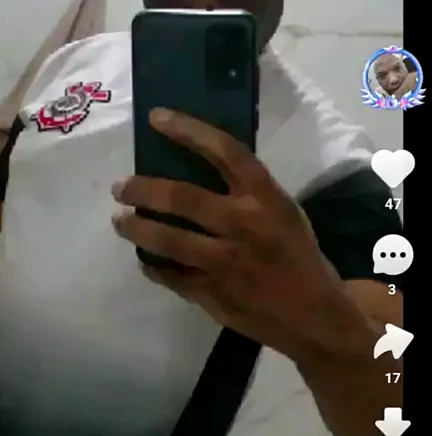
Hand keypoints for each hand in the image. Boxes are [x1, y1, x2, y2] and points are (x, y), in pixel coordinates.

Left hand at [112, 109, 349, 362]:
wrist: (314, 316)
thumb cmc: (298, 256)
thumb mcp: (283, 212)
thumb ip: (247, 193)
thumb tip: (196, 170)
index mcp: (264, 198)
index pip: (224, 151)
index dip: (188, 130)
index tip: (157, 119)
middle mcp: (242, 224)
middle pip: (181, 198)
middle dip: (143, 189)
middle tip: (121, 187)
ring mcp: (224, 262)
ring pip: (167, 240)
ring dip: (136, 228)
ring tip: (120, 221)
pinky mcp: (212, 294)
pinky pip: (170, 276)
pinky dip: (153, 265)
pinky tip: (146, 258)